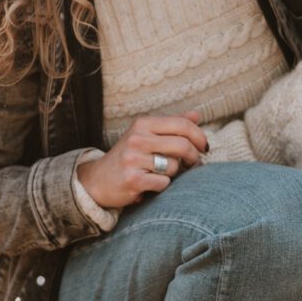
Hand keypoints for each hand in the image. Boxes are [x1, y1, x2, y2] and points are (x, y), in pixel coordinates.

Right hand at [76, 113, 207, 209]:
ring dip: (173, 173)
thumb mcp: (146, 135)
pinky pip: (163, 183)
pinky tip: (150, 184)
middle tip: (193, 163)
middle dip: (193, 157)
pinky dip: (162, 186)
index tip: (204, 147)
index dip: (199, 136)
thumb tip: (196, 115)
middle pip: (182, 145)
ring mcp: (133, 159)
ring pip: (174, 167)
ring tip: (160, 173)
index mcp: (143, 124)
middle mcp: (137, 139)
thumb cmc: (128, 156)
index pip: (182, 125)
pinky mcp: (133, 180)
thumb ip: (172, 125)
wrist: (97, 180)